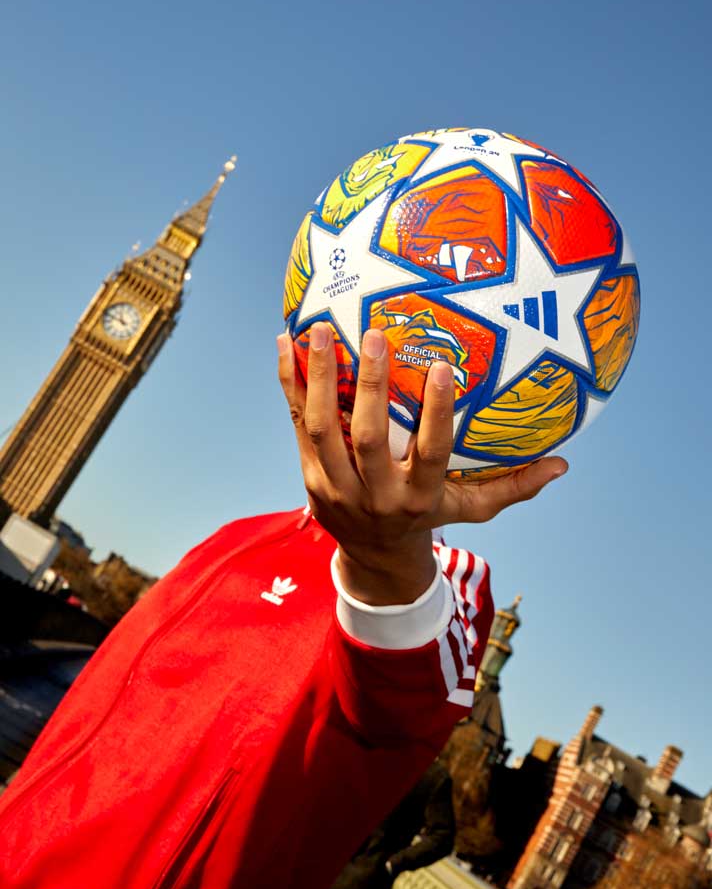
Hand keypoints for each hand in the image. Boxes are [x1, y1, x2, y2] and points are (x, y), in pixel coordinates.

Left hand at [277, 323, 566, 605]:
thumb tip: (562, 465)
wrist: (373, 558)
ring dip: (319, 378)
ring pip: (322, 428)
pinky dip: (289, 383)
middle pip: (369, 438)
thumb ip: (513, 487)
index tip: (442, 367)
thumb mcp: (471, 509)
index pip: (431, 452)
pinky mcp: (308, 473)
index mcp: (419, 496)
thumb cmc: (428, 517)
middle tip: (376, 334)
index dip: (437, 412)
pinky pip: (296, 424)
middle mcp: (375, 493)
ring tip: (321, 330)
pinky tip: (285, 343)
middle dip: (372, 386)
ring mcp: (335, 486)